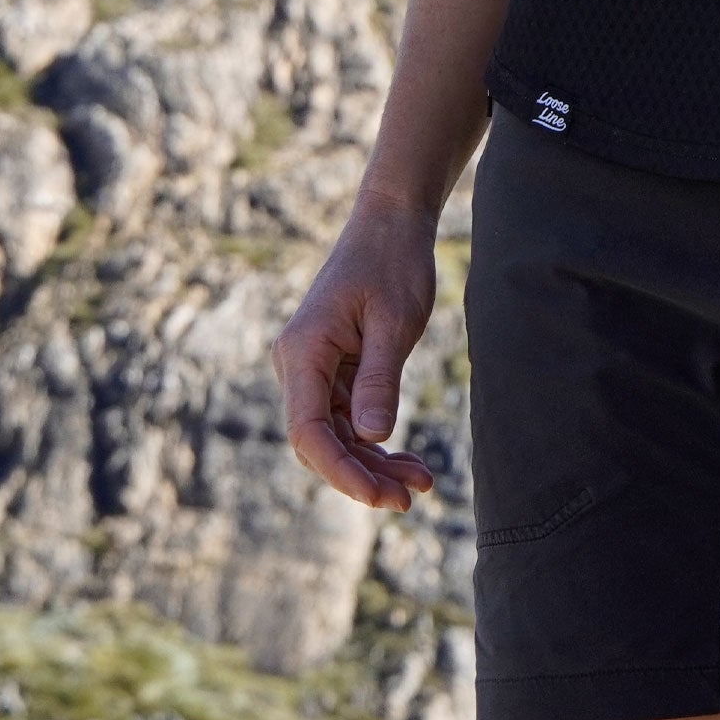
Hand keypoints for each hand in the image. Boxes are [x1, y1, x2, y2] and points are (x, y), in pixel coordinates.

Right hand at [272, 200, 440, 511]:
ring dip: (374, 463)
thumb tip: (372, 437)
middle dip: (362, 475)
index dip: (341, 471)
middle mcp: (297, 364)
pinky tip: (409, 461)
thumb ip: (380, 378)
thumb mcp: (395, 320)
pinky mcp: (334, 369)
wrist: (391, 221)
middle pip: (320, 441)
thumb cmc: (393, 261)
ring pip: (337, 435)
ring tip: (422, 484)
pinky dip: (376, 440)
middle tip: (410, 498)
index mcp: (303, 352)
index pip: (309, 431)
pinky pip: (349, 417)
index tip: (378, 495)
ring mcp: (313, 368)